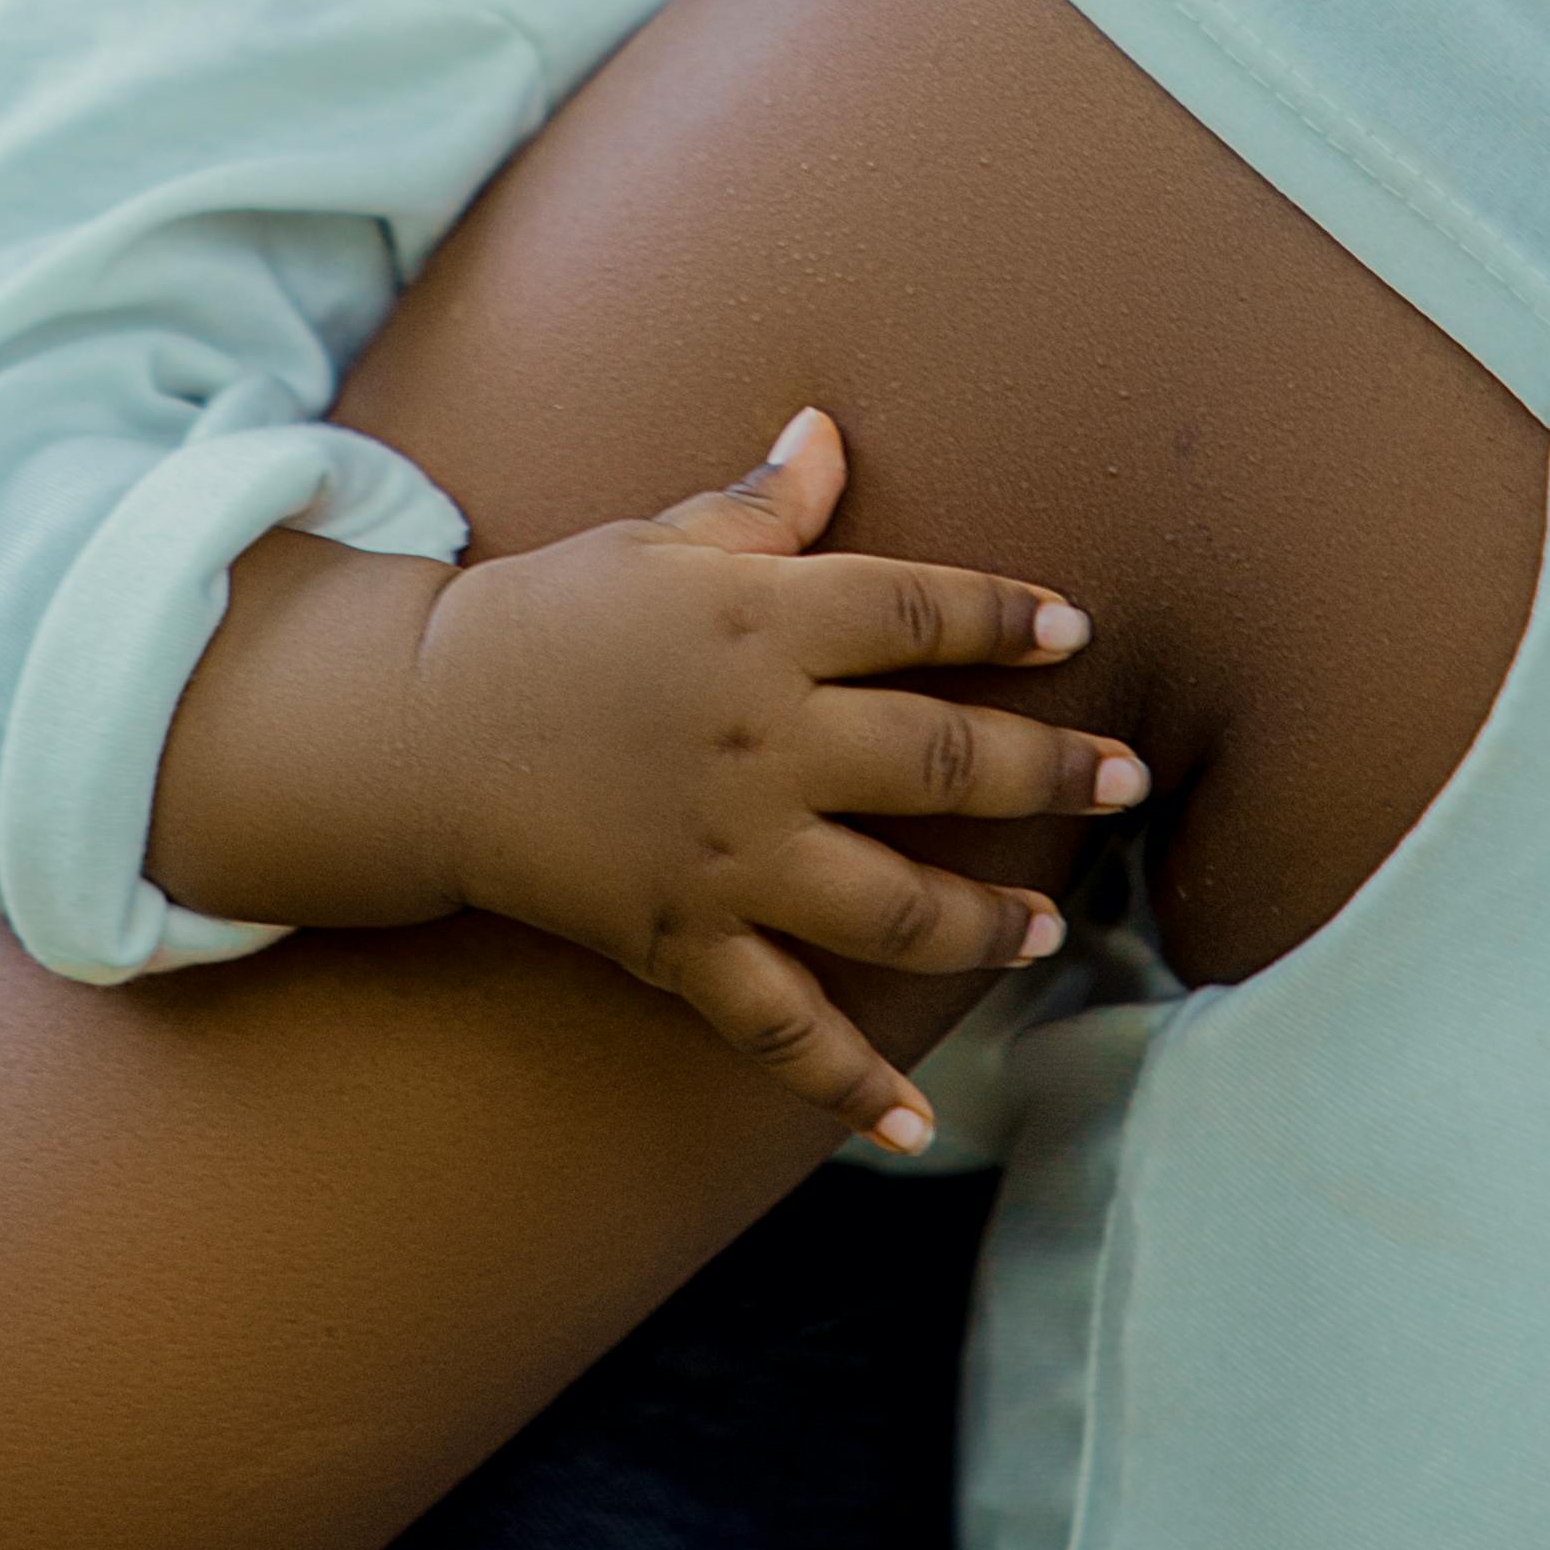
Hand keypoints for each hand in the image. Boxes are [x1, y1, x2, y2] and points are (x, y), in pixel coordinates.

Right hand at [407, 410, 1149, 1149]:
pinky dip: (847, 1086)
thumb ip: (764, 505)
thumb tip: (830, 427)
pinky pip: (779, 1027)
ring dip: (985, 921)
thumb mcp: (658, 539)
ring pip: (892, 903)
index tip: (1075, 630)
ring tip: (1051, 927)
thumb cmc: (554, 615)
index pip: (920, 609)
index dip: (1006, 617)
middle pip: (941, 757)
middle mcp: (763, 737)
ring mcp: (727, 850)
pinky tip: (915, 1121)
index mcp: (763, 620)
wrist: (421, 726)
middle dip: (1049, 770)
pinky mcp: (681, 939)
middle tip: (1127, 780)